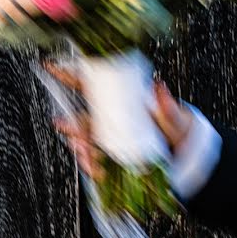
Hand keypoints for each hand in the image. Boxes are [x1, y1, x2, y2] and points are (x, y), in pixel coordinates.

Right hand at [45, 63, 194, 178]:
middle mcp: (110, 118)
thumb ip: (166, 107)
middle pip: (81, 118)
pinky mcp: (112, 156)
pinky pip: (95, 160)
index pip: (91, 86)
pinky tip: (96, 171)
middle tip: (63, 125)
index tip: (52, 67)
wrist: (185, 155)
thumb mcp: (174, 118)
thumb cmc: (177, 129)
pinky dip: (92, 166)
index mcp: (120, 101)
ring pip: (85, 140)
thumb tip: (159, 87)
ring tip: (85, 155)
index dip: (70, 76)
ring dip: (80, 147)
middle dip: (70, 123)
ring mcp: (109, 138)